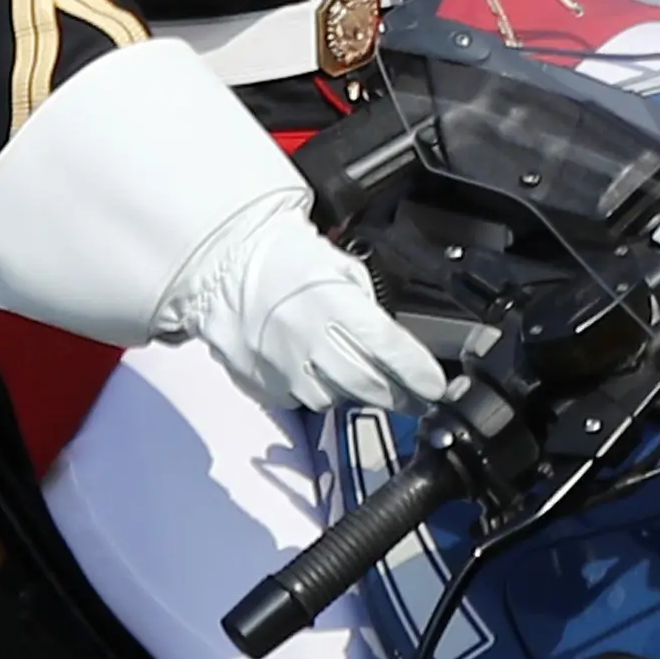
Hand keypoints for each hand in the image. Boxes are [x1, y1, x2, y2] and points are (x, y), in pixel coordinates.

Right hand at [163, 184, 450, 421]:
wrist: (224, 264)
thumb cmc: (284, 259)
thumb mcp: (341, 267)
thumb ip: (368, 307)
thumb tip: (391, 343)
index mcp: (334, 303)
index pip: (389, 349)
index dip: (417, 373)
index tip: (435, 387)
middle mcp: (308, 340)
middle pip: (368, 385)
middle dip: (399, 395)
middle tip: (415, 397)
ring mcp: (282, 367)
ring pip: (334, 399)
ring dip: (353, 392)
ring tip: (356, 373)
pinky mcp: (261, 384)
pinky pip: (299, 400)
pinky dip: (314, 389)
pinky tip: (313, 368)